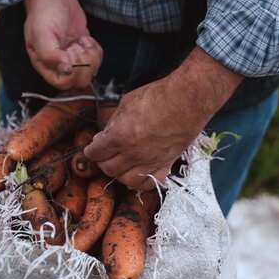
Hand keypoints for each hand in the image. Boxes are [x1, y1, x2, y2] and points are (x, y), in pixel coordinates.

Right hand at [24, 0, 101, 89]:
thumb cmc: (44, 13)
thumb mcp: (42, 34)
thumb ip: (50, 55)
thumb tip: (66, 69)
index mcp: (45, 64)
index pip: (62, 83)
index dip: (72, 73)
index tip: (71, 54)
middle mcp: (59, 65)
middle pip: (79, 81)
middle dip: (84, 65)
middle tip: (78, 47)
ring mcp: (72, 58)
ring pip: (90, 72)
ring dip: (91, 57)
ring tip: (82, 42)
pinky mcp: (83, 50)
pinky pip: (96, 60)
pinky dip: (96, 50)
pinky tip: (85, 39)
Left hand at [84, 47, 242, 189]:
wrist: (188, 99)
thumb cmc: (157, 95)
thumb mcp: (126, 103)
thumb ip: (114, 122)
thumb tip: (106, 133)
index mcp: (119, 136)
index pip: (95, 153)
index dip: (91, 150)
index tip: (93, 147)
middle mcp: (133, 153)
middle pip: (109, 169)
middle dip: (103, 162)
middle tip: (106, 154)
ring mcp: (150, 161)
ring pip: (127, 181)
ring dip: (120, 174)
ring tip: (121, 165)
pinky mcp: (166, 164)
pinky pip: (150, 183)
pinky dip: (142, 181)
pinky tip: (139, 173)